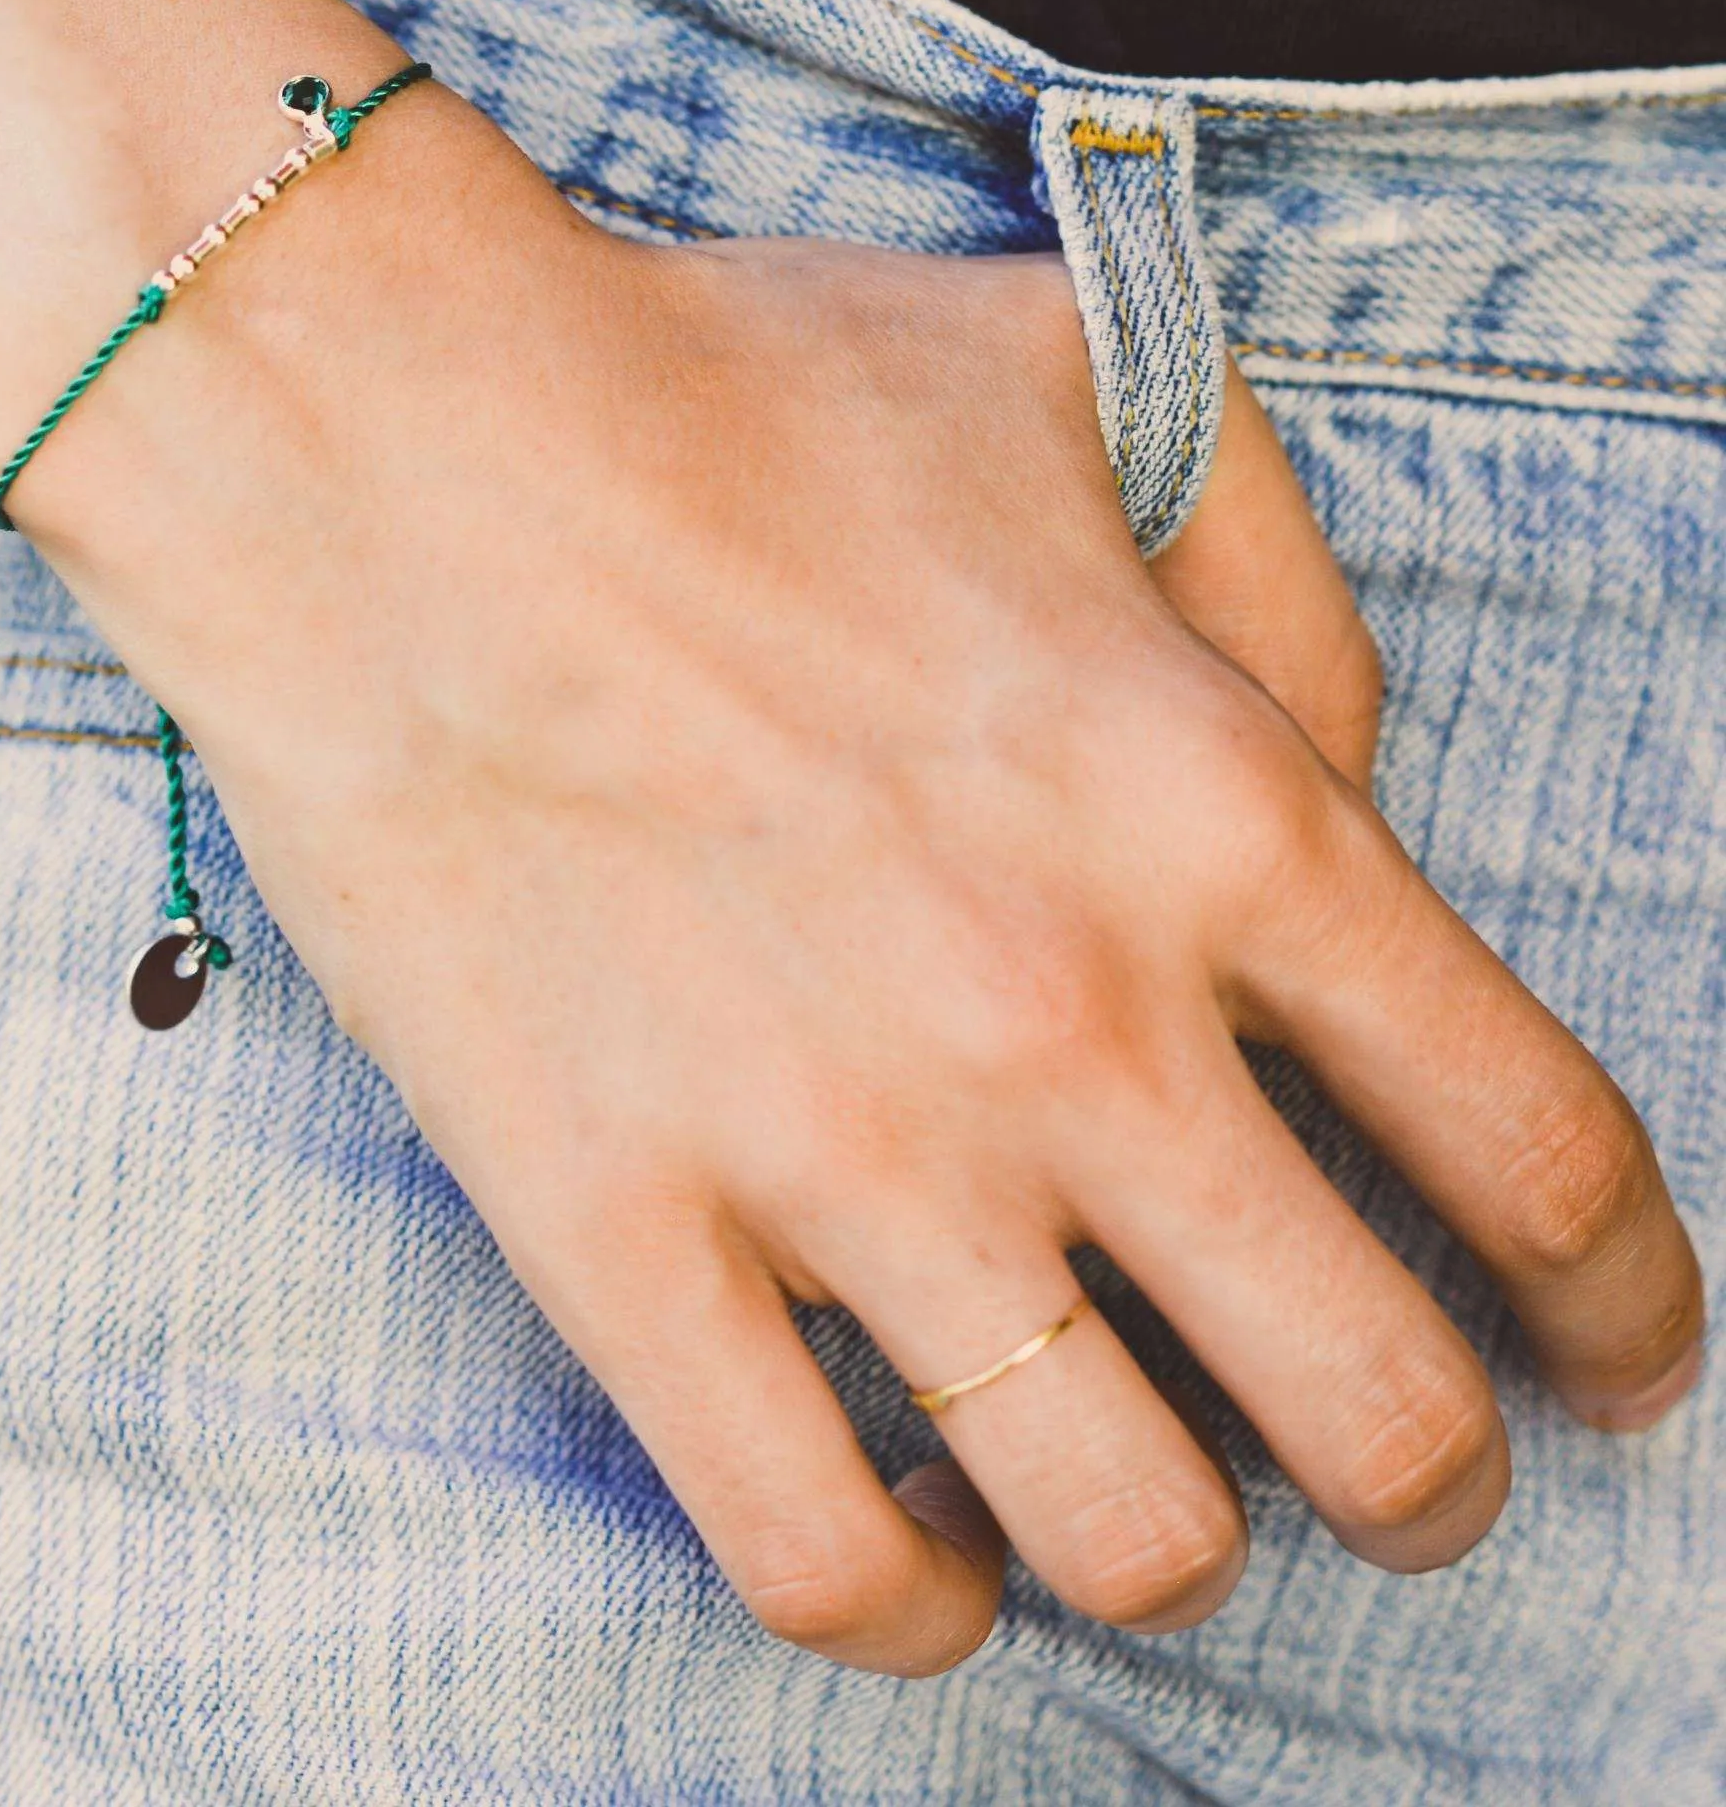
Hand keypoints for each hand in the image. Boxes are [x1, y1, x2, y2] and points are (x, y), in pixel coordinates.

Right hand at [28, 96, 1705, 1674]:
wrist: (381, 440)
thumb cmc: (717, 388)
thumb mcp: (1074, 377)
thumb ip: (1275, 576)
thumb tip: (1345, 780)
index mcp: (1216, 817)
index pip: (1546, 1164)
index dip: (1626, 1307)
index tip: (1606, 1353)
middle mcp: (1069, 1024)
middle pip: (1386, 1416)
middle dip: (1436, 1473)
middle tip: (1386, 1449)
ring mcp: (840, 1154)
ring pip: (1132, 1536)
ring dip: (1183, 1548)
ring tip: (1140, 1485)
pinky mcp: (618, 1232)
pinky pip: (818, 1556)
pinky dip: (914, 1606)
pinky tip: (925, 1540)